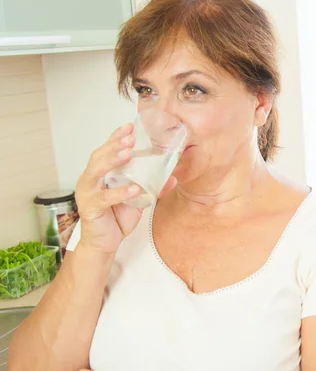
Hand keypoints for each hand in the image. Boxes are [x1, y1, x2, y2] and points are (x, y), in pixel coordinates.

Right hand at [75, 123, 176, 255]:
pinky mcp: (90, 208)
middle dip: (114, 145)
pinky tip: (134, 188)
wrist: (105, 243)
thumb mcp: (138, 200)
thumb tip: (172, 177)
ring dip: (112, 161)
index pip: (106, 150)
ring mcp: (87, 193)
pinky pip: (105, 198)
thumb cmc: (116, 217)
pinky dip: (120, 192)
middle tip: (130, 138)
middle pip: (99, 156)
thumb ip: (152, 188)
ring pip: (96, 172)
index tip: (129, 127)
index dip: (115, 137)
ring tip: (128, 154)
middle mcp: (90, 179)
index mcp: (100, 173)